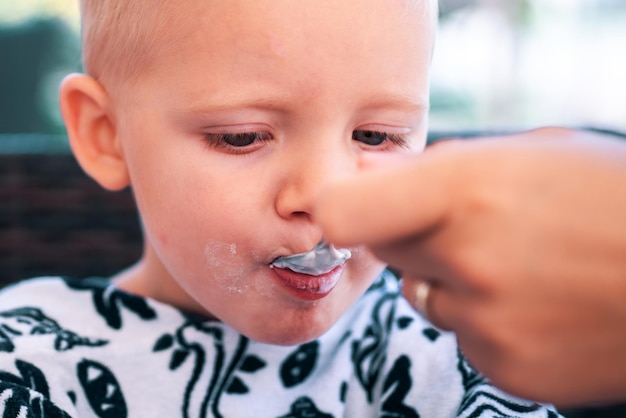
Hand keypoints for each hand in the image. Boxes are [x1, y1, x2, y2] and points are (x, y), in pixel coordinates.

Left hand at [315, 127, 625, 406]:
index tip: (347, 207)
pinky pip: (463, 336)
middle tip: (468, 223)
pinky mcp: (506, 369)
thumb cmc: (611, 197)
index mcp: (468, 188)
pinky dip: (485, 320)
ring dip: (452, 280)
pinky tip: (536, 303)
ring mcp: (486, 323)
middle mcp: (468, 260)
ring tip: (519, 265)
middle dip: (411, 236)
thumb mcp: (530, 151)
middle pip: (384, 252)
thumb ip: (439, 167)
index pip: (343, 212)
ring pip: (425, 296)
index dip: (338, 209)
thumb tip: (366, 178)